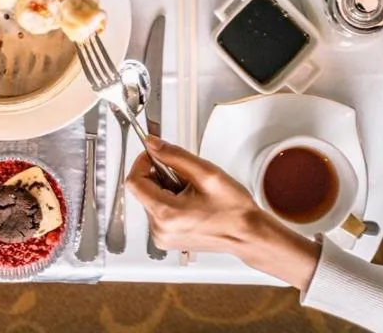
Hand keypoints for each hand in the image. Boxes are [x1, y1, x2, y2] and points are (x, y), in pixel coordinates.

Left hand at [127, 136, 320, 288]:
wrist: (249, 235)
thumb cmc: (234, 210)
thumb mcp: (206, 173)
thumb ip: (174, 155)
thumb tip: (152, 144)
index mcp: (166, 214)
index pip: (134, 181)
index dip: (142, 162)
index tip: (155, 154)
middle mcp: (159, 229)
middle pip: (142, 190)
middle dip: (160, 176)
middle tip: (185, 176)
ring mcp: (162, 237)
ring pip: (150, 199)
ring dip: (166, 188)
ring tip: (192, 192)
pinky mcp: (167, 239)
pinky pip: (158, 211)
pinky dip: (169, 201)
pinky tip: (190, 203)